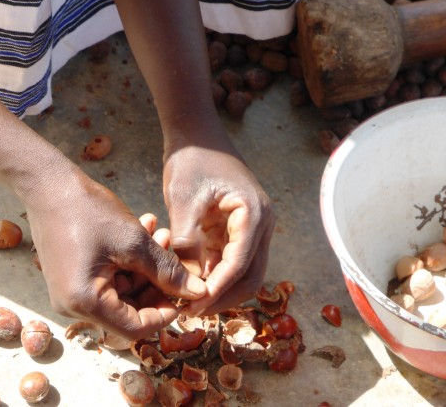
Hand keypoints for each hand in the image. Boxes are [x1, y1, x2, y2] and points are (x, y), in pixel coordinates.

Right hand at [26, 175, 205, 339]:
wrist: (48, 184)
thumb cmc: (88, 212)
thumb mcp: (135, 242)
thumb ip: (167, 271)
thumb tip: (199, 292)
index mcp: (85, 303)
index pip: (135, 329)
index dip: (165, 313)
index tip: (184, 291)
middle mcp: (74, 306)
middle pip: (130, 311)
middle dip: (157, 282)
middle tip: (174, 252)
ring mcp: (73, 292)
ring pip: (124, 291)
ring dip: (147, 266)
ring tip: (162, 233)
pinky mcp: (76, 277)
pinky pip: (111, 278)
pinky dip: (131, 260)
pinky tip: (147, 230)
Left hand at [163, 144, 274, 315]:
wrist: (196, 134)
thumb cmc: (192, 160)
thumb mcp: (184, 201)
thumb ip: (186, 243)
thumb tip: (185, 283)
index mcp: (254, 214)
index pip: (240, 264)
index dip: (217, 290)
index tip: (191, 306)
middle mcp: (261, 225)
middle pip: (251, 276)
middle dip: (223, 297)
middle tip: (192, 312)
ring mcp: (252, 228)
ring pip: (244, 272)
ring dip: (220, 290)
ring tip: (189, 303)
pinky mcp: (238, 230)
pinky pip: (232, 261)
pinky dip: (215, 276)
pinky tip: (191, 285)